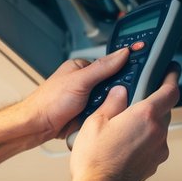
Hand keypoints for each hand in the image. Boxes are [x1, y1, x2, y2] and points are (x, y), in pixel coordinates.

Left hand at [15, 49, 131, 143]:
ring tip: (107, 109)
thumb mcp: (80, 81)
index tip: (144, 68)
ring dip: (110, 106)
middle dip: (117, 93)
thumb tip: (123, 53)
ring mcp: (88, 99)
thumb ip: (103, 68)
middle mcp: (87, 82)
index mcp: (84, 68)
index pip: (112, 63)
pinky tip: (104, 119)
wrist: (37, 127)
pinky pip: (105, 114)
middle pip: (115, 84)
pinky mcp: (88, 114)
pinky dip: (105, 117)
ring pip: (111, 101)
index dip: (127, 66)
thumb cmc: (49, 101)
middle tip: (118, 97)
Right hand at [67, 64, 179, 180]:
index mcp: (145, 116)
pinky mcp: (154, 164)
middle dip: (153, 102)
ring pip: (158, 127)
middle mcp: (157, 132)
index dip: (172, 77)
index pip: (170, 90)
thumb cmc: (94, 160)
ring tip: (124, 125)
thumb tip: (120, 92)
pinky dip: (144, 139)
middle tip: (136, 99)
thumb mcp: (95, 121)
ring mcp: (158, 150)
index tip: (171, 70)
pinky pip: (154, 144)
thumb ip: (112, 102)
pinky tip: (125, 143)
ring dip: (147, 122)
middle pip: (164, 109)